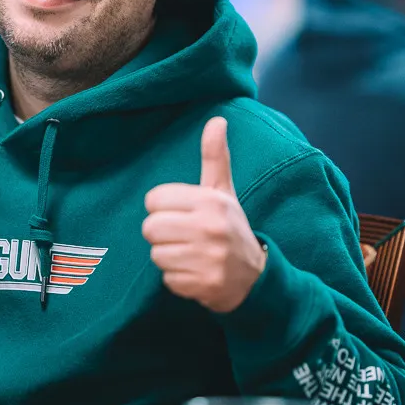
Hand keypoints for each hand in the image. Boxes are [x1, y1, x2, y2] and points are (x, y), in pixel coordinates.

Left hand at [142, 117, 265, 312]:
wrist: (255, 277)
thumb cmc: (230, 227)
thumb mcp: (223, 192)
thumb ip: (215, 157)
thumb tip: (216, 119)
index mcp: (211, 201)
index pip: (154, 200)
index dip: (163, 208)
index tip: (182, 214)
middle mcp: (210, 228)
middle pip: (150, 228)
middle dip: (162, 234)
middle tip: (184, 237)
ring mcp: (208, 259)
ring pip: (156, 255)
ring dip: (170, 258)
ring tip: (192, 254)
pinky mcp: (203, 285)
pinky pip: (167, 280)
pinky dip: (178, 279)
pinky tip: (196, 273)